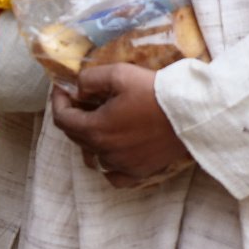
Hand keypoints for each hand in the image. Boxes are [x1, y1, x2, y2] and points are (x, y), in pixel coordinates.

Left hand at [50, 61, 191, 187]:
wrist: (191, 114)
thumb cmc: (155, 92)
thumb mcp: (119, 74)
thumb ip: (90, 80)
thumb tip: (78, 90)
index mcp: (95, 129)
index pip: (62, 119)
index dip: (58, 101)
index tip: (62, 89)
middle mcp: (105, 152)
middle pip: (76, 136)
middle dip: (74, 115)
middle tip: (82, 99)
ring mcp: (122, 166)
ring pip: (93, 155)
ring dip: (89, 138)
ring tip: (98, 121)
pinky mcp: (139, 172)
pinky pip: (113, 175)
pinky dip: (107, 163)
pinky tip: (113, 150)